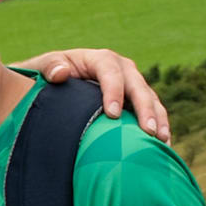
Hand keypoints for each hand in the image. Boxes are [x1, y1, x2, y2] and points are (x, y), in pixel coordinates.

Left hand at [26, 47, 172, 143]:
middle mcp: (121, 70)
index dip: (113, 91)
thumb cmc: (46, 77)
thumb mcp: (42, 67)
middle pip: (137, 86)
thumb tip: (61, 73)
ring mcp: (131, 86)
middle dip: (144, 108)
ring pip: (150, 99)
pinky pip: (152, 112)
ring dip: (158, 119)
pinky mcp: (136, 102)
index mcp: (98, 59)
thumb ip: (49, 67)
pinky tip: (163, 146)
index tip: (112, 114)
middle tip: (147, 131)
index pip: (110, 71)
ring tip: (161, 140)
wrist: (52, 85)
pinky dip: (158, 127)